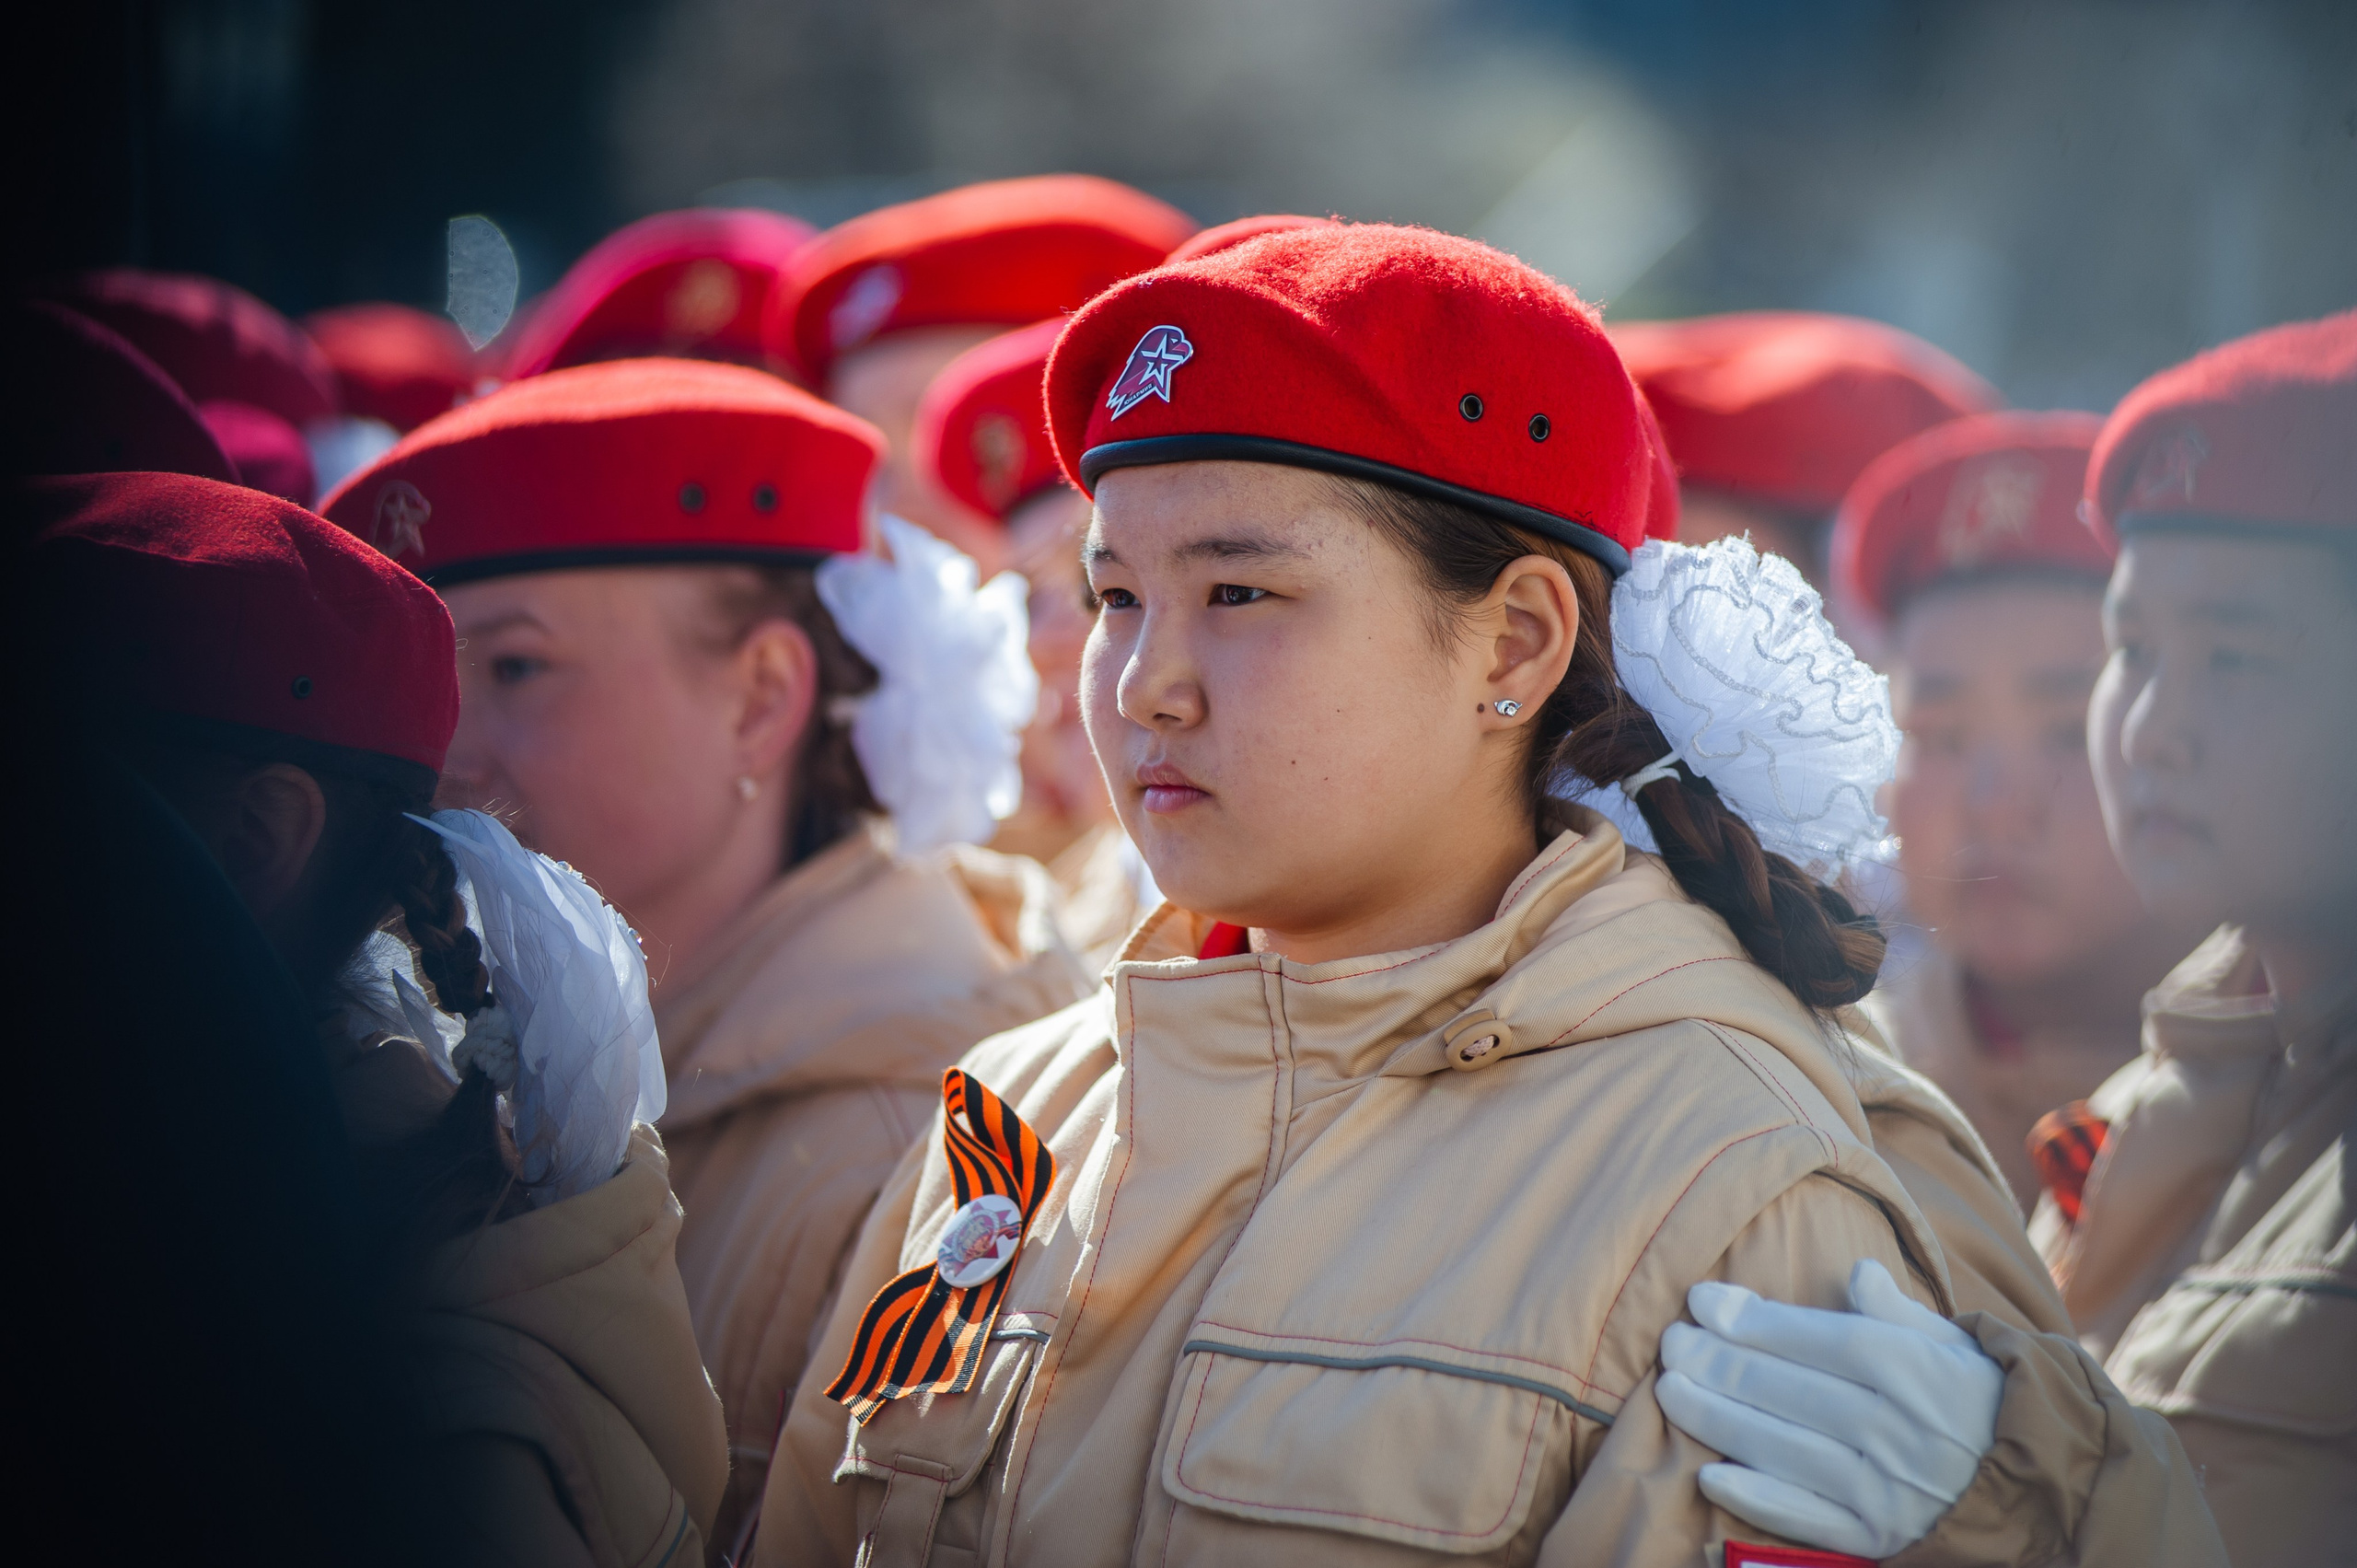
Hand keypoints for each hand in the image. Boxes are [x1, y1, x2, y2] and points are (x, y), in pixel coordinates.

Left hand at [1657, 1259, 2001, 1559]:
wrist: (2049, 1491)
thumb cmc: (1987, 1402)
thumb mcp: (1957, 1344)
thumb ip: (1898, 1311)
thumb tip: (1857, 1272)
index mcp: (1910, 1368)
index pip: (1811, 1337)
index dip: (1749, 1319)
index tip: (1700, 1301)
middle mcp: (1894, 1427)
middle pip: (1785, 1390)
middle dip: (1717, 1363)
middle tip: (1670, 1344)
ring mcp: (1885, 1487)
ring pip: (1783, 1449)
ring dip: (1718, 1419)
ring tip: (1670, 1392)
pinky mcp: (1880, 1536)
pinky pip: (1807, 1518)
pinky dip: (1756, 1497)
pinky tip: (1710, 1473)